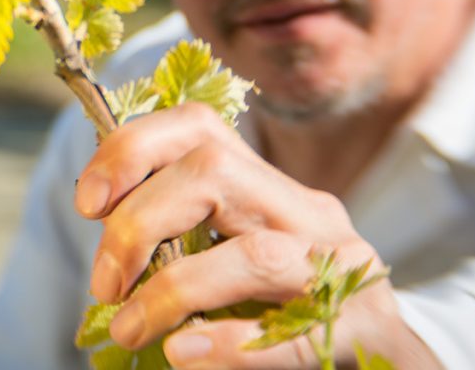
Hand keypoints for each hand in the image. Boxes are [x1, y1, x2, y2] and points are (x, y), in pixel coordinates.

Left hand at [74, 103, 435, 367]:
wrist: (387, 362)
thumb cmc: (292, 311)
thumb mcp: (237, 262)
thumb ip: (188, 248)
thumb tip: (109, 260)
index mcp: (269, 190)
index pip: (201, 128)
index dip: (133, 148)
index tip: (87, 200)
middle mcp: (308, 213)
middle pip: (215, 173)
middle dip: (140, 220)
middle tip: (104, 283)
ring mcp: (342, 268)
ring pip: (254, 254)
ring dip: (173, 291)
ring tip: (128, 330)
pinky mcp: (366, 326)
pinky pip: (295, 331)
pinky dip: (229, 344)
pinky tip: (184, 354)